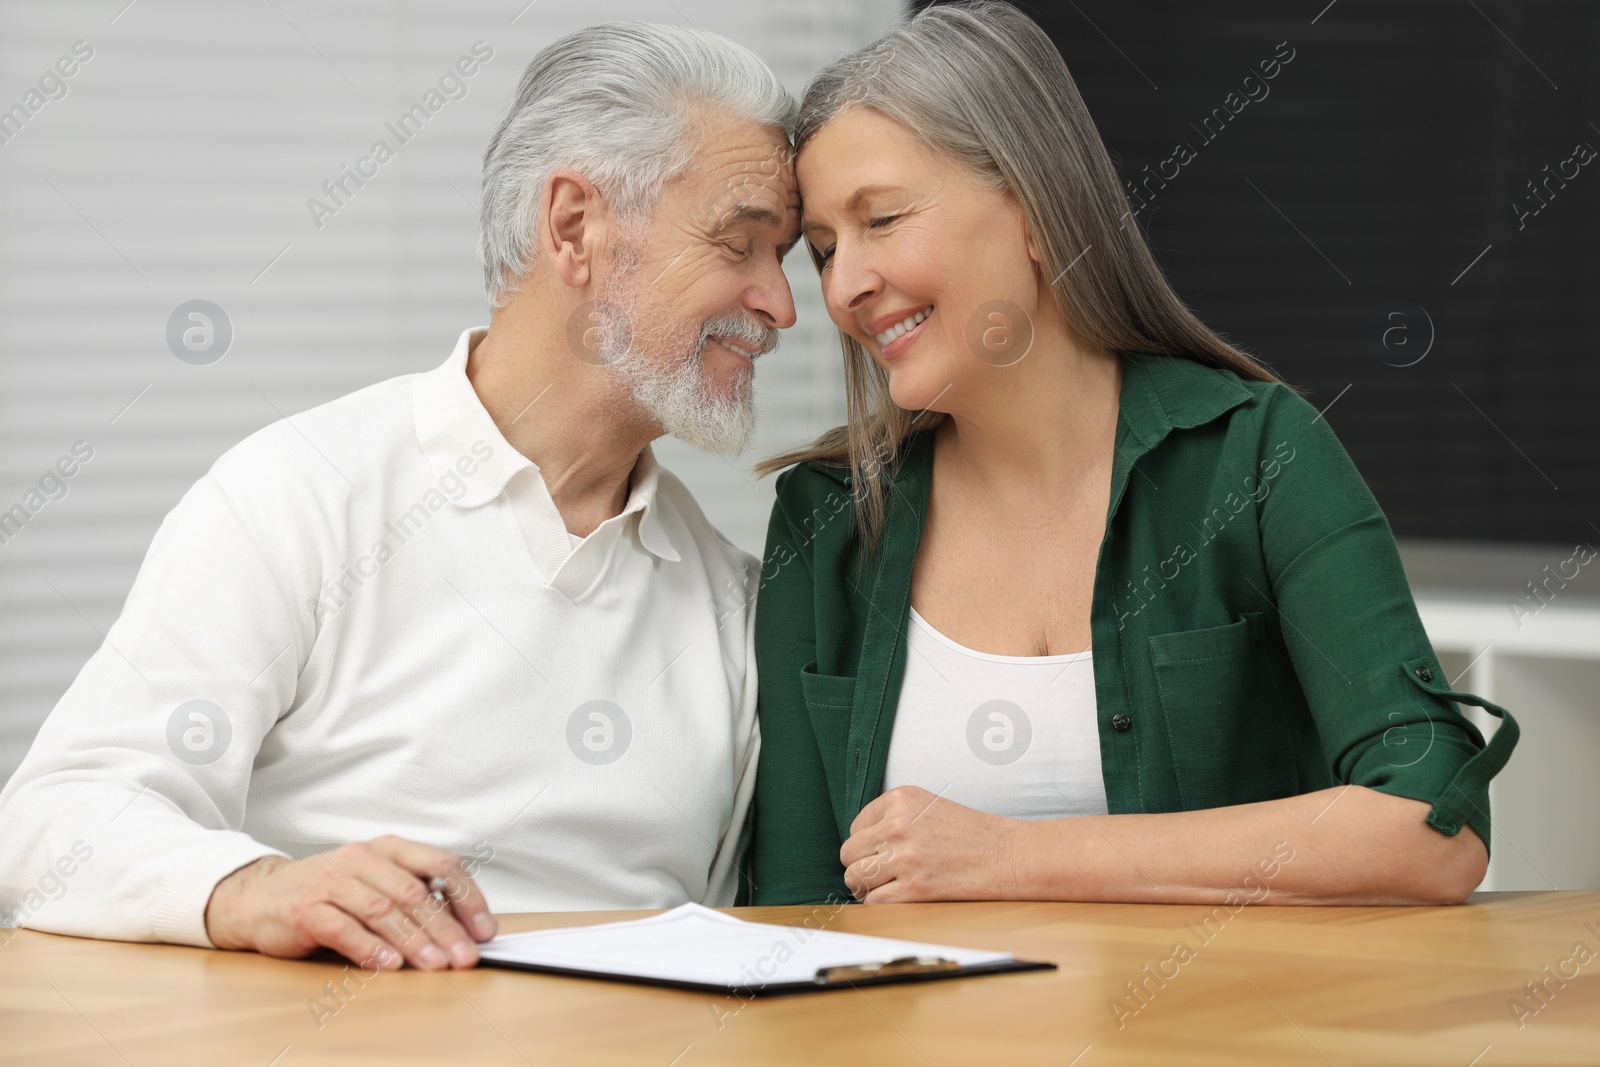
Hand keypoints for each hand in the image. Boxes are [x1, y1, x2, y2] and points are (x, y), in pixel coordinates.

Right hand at [205, 835, 498, 969]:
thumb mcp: (377, 882)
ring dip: (413, 941)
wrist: (263, 897)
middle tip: (465, 957)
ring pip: (382, 910)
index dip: (467, 896)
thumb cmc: (331, 892)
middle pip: (414, 893)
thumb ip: (415, 896)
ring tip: (435, 964)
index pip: (440, 862)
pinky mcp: (306, 909)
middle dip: (445, 928)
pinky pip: (343, 928)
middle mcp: (362, 859)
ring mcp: (332, 882)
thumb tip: (464, 929)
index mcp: (388, 848)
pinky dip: (369, 948)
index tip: (484, 929)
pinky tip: (389, 964)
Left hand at [840, 786, 1026, 902]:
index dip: (867, 843)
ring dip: (868, 886)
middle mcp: (897, 825)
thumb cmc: (970, 833)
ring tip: (888, 884)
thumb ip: (892, 816)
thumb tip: (858, 842)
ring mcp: (905, 857)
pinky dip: (881, 903)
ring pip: (856, 878)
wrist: (1006, 855)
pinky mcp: (914, 888)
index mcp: (899, 799)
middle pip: (849, 853)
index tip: (884, 851)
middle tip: (883, 871)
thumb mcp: (927, 805)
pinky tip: (900, 896)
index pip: (856, 827)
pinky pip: (873, 901)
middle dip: (862, 865)